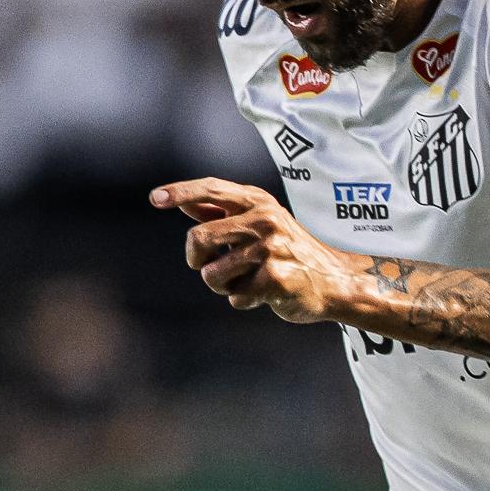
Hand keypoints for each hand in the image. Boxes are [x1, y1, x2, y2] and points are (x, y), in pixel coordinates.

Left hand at [148, 178, 355, 323]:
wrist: (334, 280)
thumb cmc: (290, 252)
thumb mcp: (260, 223)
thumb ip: (222, 214)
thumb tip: (185, 203)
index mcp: (257, 202)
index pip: (211, 189)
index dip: (180, 193)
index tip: (154, 198)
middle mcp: (264, 219)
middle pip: (198, 239)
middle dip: (197, 261)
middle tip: (214, 266)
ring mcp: (270, 248)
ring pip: (212, 275)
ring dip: (223, 286)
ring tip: (248, 281)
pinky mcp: (274, 278)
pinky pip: (235, 298)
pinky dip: (244, 301)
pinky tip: (265, 294)